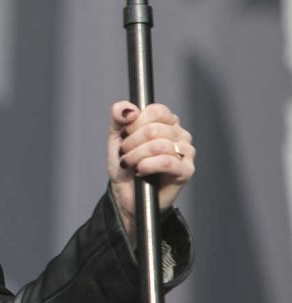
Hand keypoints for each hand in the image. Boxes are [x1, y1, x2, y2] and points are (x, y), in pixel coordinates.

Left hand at [108, 101, 195, 239]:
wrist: (126, 193)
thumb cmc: (126, 165)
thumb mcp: (117, 136)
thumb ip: (119, 116)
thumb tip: (129, 109)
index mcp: (167, 123)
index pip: (156, 111)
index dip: (136, 122)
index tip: (125, 133)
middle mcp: (180, 135)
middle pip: (154, 129)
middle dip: (132, 142)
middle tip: (125, 152)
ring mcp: (186, 153)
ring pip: (159, 145)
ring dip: (136, 155)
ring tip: (129, 163)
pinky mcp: (186, 171)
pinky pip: (167, 162)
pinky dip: (148, 165)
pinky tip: (141, 170)